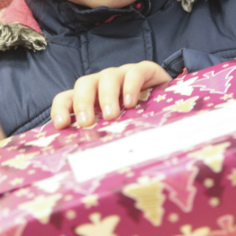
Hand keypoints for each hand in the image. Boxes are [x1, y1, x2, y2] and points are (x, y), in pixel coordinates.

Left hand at [51, 61, 171, 128]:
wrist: (174, 107)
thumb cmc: (140, 124)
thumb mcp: (117, 132)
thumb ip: (100, 139)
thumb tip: (84, 164)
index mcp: (90, 98)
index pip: (67, 97)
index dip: (60, 108)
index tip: (61, 125)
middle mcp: (103, 84)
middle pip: (85, 84)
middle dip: (82, 103)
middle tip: (86, 123)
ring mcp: (124, 75)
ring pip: (108, 77)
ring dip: (107, 96)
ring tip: (111, 116)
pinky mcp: (146, 71)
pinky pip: (135, 72)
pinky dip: (131, 86)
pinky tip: (131, 103)